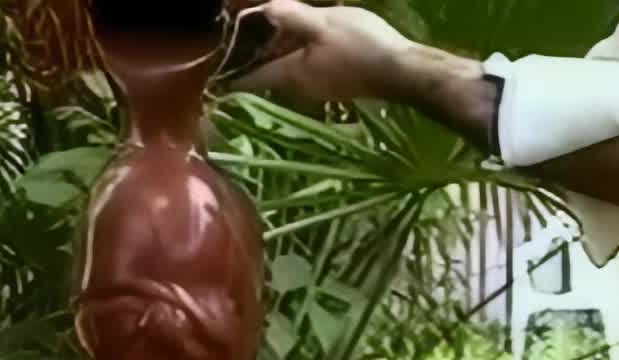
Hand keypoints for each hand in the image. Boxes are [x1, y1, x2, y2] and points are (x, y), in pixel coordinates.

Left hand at [229, 1, 419, 106]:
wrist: (401, 72)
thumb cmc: (360, 47)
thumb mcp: (323, 24)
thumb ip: (291, 17)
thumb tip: (265, 10)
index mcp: (288, 75)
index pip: (248, 79)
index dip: (230, 69)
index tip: (217, 59)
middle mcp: (296, 90)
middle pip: (264, 76)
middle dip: (252, 57)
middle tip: (244, 34)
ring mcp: (315, 90)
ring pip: (284, 73)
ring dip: (275, 56)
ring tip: (269, 32)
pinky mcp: (332, 85)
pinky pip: (302, 71)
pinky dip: (294, 56)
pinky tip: (300, 40)